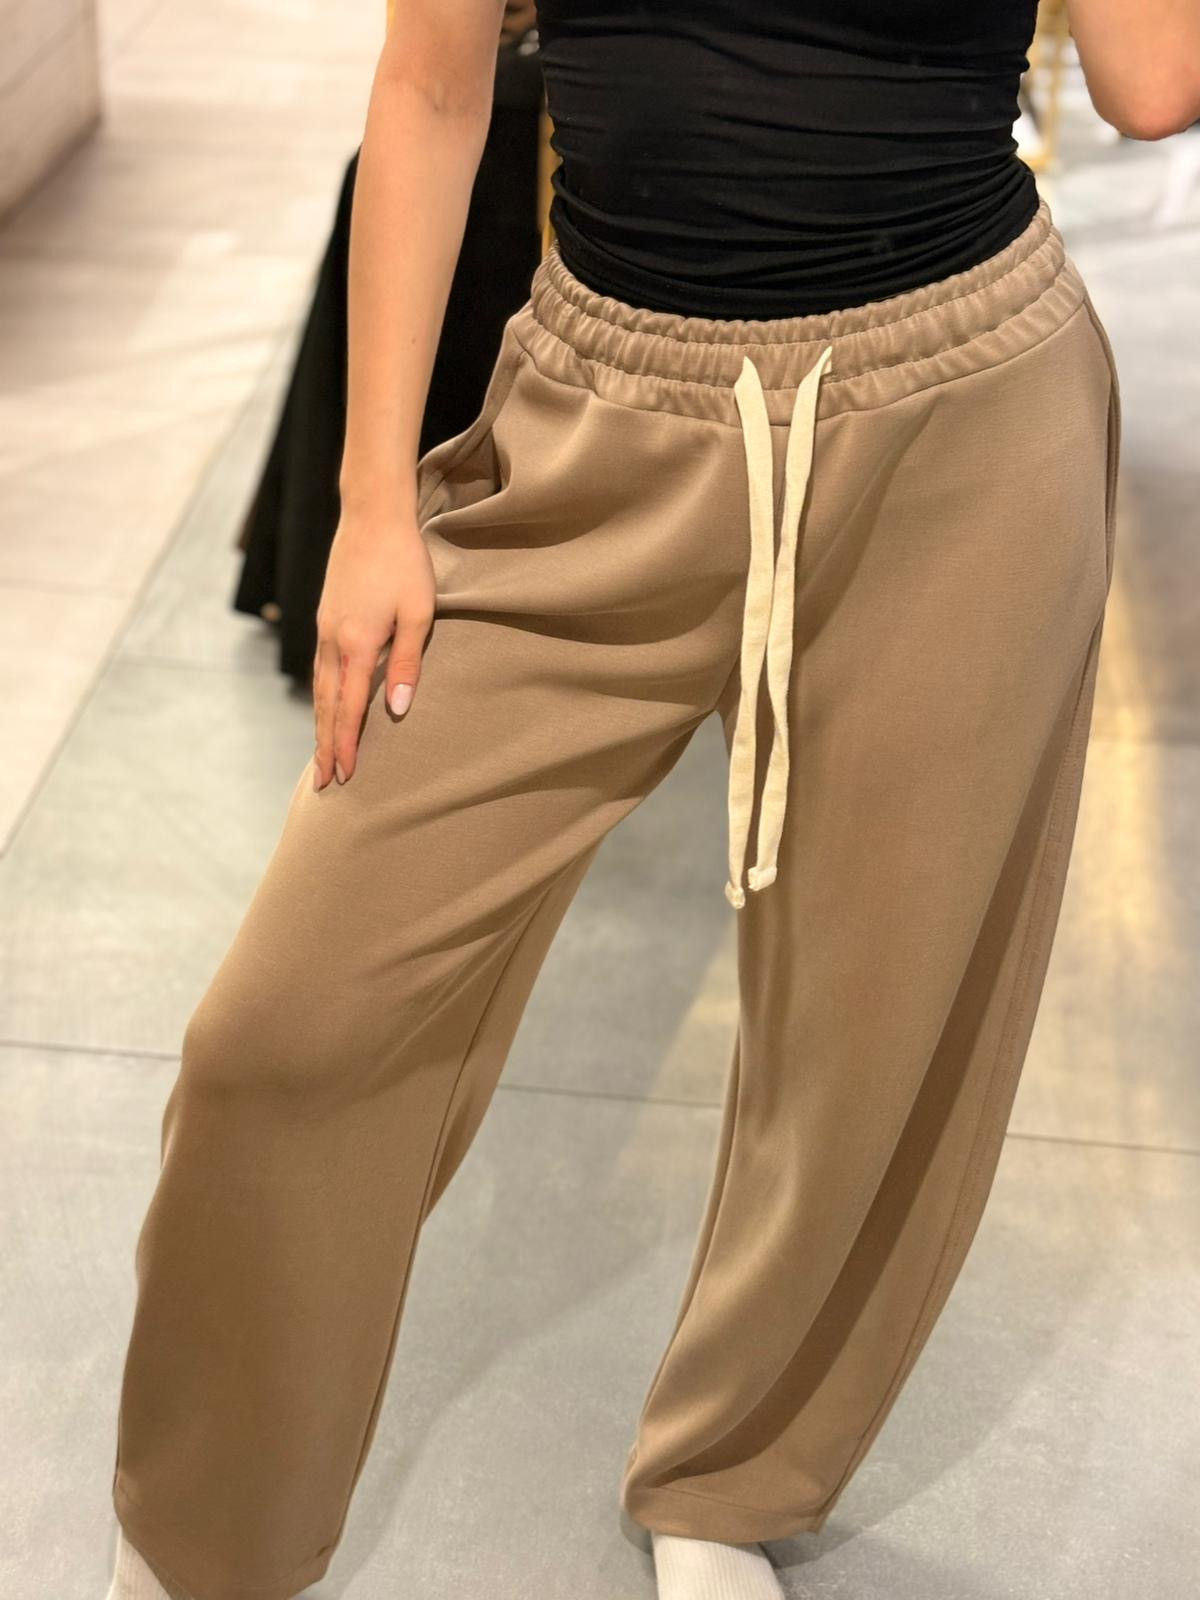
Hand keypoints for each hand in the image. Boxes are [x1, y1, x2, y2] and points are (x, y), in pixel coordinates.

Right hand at [312, 515, 435, 789]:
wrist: (372, 515)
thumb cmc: (404, 562)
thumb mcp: (418, 613)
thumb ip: (406, 663)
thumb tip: (396, 709)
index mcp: (356, 644)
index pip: (350, 709)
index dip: (348, 745)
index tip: (345, 775)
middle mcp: (332, 641)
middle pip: (327, 707)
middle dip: (326, 746)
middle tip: (325, 783)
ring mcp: (324, 629)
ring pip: (320, 690)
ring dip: (321, 726)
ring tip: (322, 755)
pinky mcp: (326, 617)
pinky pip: (320, 670)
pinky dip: (322, 698)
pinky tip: (328, 707)